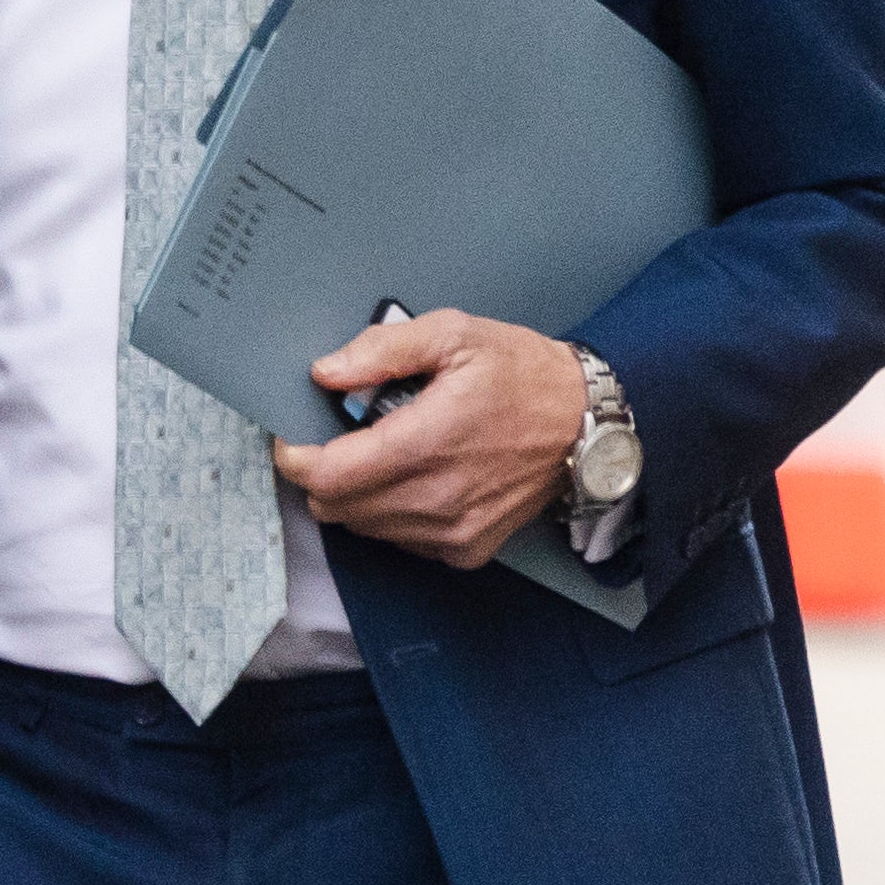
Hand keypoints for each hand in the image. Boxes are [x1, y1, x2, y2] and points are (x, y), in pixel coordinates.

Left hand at [279, 309, 595, 572]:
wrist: (589, 424)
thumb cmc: (523, 374)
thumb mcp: (454, 334)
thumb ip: (382, 351)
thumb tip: (325, 373)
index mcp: (426, 443)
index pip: (327, 476)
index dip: (296, 458)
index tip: (294, 436)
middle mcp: (437, 499)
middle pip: (335, 507)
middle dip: (324, 473)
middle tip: (343, 437)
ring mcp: (452, 531)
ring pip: (363, 527)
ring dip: (357, 494)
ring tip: (387, 453)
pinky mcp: (466, 550)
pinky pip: (400, 540)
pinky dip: (391, 514)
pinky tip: (417, 478)